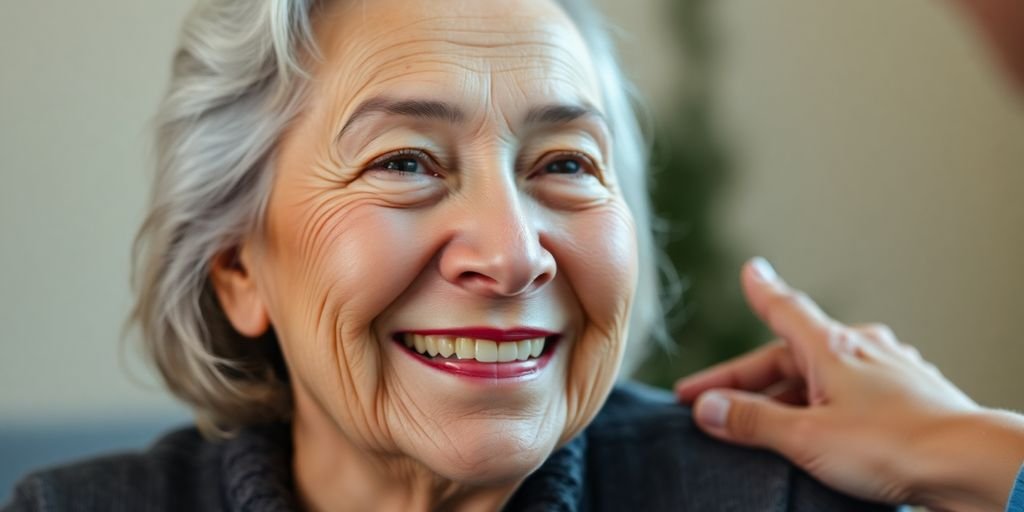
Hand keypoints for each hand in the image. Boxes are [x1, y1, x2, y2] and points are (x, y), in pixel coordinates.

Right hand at [674, 258, 1023, 510]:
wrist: (971, 465)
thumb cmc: (895, 445)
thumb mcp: (805, 435)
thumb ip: (751, 421)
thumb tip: (707, 408)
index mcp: (833, 346)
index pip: (783, 310)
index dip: (760, 293)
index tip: (750, 271)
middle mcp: (863, 349)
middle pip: (792, 357)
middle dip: (748, 382)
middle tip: (711, 406)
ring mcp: (891, 374)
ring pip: (824, 379)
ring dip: (788, 399)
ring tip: (764, 431)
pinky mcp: (912, 401)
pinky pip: (854, 398)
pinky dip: (827, 410)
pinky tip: (825, 434)